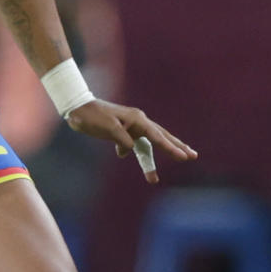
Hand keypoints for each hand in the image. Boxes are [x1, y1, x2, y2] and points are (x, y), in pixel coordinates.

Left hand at [64, 99, 195, 183]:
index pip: (157, 137)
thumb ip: (122, 140)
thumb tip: (131, 149)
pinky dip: (142, 154)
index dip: (171, 148)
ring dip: (160, 154)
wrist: (77, 108)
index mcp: (137, 119)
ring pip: (151, 142)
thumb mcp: (108, 128)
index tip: (184, 157)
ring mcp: (132, 125)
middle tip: (193, 156)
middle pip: (161, 136)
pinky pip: (138, 144)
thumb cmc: (91, 116)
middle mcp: (138, 121)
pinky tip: (144, 164)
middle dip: (177, 147)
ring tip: (179, 159)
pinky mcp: (124, 131)